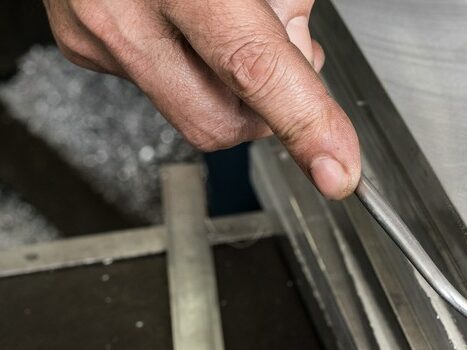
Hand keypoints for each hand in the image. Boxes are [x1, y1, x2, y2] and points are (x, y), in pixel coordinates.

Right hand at [42, 0, 360, 198]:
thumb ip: (285, 1)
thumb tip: (304, 58)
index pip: (253, 66)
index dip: (303, 121)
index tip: (338, 169)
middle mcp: (124, 10)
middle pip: (222, 120)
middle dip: (267, 108)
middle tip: (284, 50)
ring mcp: (95, 34)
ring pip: (193, 113)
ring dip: (233, 88)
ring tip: (234, 21)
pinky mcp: (82, 46)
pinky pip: (161, 87)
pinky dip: (194, 66)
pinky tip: (191, 20)